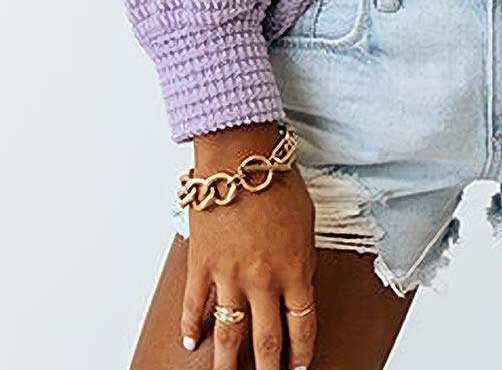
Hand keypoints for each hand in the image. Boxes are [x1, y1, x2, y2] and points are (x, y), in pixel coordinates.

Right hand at [180, 121, 316, 369]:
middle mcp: (263, 281)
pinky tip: (192, 343)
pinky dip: (192, 329)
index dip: (301, 355)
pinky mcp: (202, 265)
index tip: (299, 369)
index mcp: (295, 269)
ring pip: (229, 336)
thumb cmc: (278, 180)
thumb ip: (302, 259)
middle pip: (267, 344)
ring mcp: (229, 276)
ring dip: (228, 365)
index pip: (302, 328)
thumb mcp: (306, 221)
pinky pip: (195, 307)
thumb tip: (299, 286)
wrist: (240, 156)